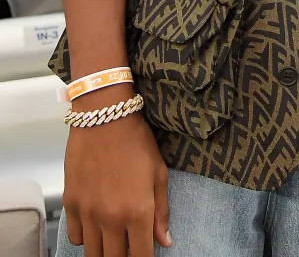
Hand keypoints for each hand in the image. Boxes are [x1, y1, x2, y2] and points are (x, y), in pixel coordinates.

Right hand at [62, 104, 170, 256]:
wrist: (104, 118)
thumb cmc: (137, 142)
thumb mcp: (159, 173)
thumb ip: (161, 212)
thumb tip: (165, 242)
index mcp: (138, 211)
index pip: (140, 256)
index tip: (145, 255)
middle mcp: (111, 218)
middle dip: (123, 256)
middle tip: (128, 246)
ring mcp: (87, 213)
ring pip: (93, 253)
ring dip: (104, 250)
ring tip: (112, 239)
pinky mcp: (70, 204)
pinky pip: (76, 237)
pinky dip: (86, 237)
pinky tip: (95, 224)